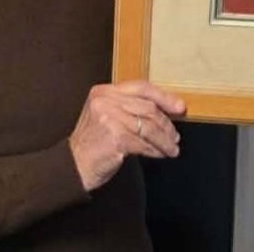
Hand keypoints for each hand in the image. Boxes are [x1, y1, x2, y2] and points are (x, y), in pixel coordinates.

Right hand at [69, 80, 185, 192]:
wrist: (73, 166)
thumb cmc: (93, 143)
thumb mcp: (105, 115)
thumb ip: (127, 107)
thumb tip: (164, 110)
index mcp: (103, 91)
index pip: (141, 87)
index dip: (163, 97)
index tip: (179, 107)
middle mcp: (105, 101)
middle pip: (147, 108)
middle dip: (166, 124)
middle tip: (176, 136)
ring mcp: (109, 118)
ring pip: (148, 127)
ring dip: (164, 140)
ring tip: (172, 148)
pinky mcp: (115, 137)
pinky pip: (143, 143)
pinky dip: (155, 150)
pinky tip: (159, 154)